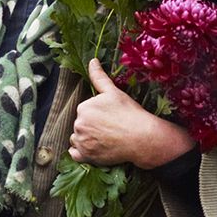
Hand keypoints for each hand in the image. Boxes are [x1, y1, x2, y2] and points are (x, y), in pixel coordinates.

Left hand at [68, 58, 194, 170]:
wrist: (141, 138)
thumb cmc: (129, 113)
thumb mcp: (113, 92)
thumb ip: (99, 77)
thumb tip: (92, 61)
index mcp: (83, 107)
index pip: (84, 111)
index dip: (97, 115)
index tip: (109, 118)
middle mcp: (79, 124)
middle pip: (81, 125)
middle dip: (91, 126)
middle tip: (109, 129)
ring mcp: (81, 141)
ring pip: (77, 139)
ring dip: (86, 139)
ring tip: (105, 138)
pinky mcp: (85, 156)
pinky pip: (75, 154)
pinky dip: (82, 152)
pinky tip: (95, 148)